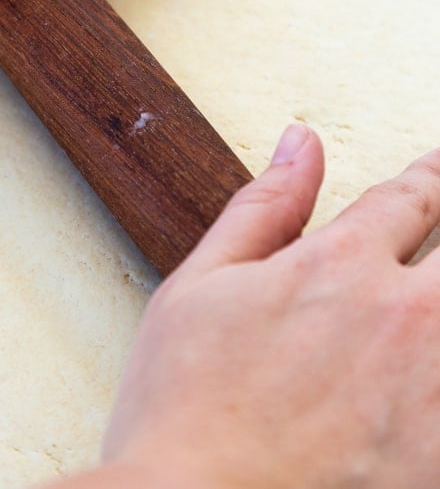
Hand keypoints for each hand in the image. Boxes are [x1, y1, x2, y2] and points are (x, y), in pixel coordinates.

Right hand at [55, 126, 439, 487]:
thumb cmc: (184, 406)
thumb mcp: (203, 283)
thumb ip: (265, 206)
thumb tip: (301, 143)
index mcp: (340, 265)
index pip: (415, 197)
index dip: (434, 174)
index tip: (438, 168)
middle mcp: (401, 317)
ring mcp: (432, 389)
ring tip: (429, 302)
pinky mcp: (439, 456)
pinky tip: (432, 367)